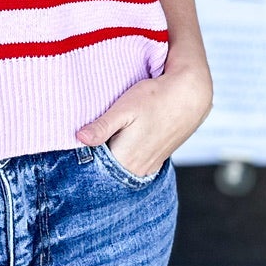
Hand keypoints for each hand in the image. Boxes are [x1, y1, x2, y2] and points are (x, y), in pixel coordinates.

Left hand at [75, 61, 212, 179]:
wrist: (190, 95)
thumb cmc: (155, 98)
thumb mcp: (124, 108)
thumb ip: (102, 126)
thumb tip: (80, 138)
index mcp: (125, 159)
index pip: (95, 167)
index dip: (83, 156)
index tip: (75, 143)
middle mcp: (137, 169)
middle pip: (107, 169)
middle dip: (96, 156)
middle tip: (88, 136)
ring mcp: (148, 167)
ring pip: (120, 167)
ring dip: (111, 155)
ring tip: (106, 136)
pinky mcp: (156, 161)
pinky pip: (133, 164)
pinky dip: (125, 156)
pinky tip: (123, 139)